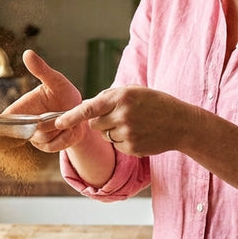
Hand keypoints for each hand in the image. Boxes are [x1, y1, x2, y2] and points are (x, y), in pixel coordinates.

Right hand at [3, 50, 87, 151]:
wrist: (82, 111)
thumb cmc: (64, 93)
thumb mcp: (56, 80)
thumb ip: (41, 70)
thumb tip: (27, 53)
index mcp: (22, 108)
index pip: (6, 119)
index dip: (1, 126)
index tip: (2, 128)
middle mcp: (27, 124)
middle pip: (28, 132)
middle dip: (46, 124)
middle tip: (59, 114)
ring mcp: (37, 137)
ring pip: (43, 139)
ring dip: (58, 129)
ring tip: (67, 118)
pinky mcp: (48, 146)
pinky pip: (54, 146)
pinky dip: (65, 137)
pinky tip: (71, 128)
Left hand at [56, 85, 191, 156]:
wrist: (180, 123)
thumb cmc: (156, 103)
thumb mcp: (134, 91)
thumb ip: (110, 97)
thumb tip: (86, 106)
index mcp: (121, 97)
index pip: (89, 109)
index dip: (71, 117)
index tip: (57, 123)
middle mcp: (122, 115)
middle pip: (94, 124)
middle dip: (100, 121)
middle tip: (119, 116)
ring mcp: (128, 133)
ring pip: (105, 136)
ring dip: (112, 131)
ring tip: (134, 124)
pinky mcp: (132, 148)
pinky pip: (117, 146)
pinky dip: (124, 141)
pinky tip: (139, 134)